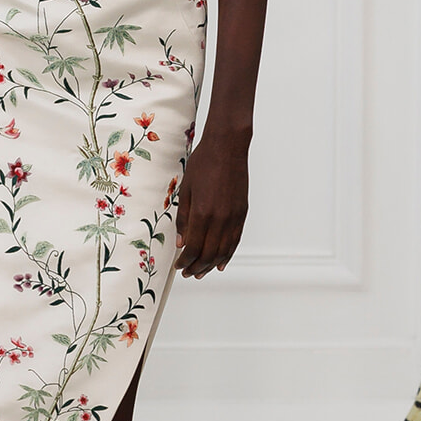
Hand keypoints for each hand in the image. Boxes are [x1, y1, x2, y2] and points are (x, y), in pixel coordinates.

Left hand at [174, 130, 249, 278]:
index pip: (193, 248)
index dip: (185, 261)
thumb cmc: (203, 163)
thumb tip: (181, 242)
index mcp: (202, 213)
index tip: (178, 265)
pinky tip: (221, 262)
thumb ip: (183, 218)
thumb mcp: (186, 190)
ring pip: (223, 251)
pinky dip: (228, 254)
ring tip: (202, 272)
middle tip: (188, 273)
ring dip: (211, 265)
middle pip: (208, 254)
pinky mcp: (242, 213)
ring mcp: (233, 217)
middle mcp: (220, 219)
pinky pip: (235, 240)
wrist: (228, 147)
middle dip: (196, 267)